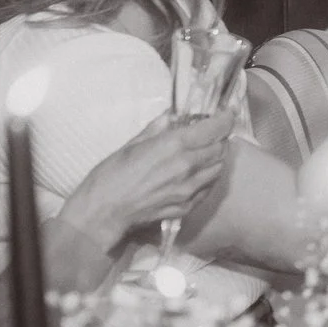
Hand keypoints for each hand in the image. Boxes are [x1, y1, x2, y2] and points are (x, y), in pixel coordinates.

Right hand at [56, 110, 235, 251]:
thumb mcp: (132, 144)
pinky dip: (208, 178)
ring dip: (216, 158)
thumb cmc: (110, 175)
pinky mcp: (186, 207)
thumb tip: (171, 116)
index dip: (225, 118)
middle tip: (211, 134)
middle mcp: (187, 166)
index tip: (225, 114)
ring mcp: (189, 190)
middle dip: (219, 138)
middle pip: (221, 148)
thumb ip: (157, 128)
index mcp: (174, 145)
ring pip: (218, 169)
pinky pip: (208, 189)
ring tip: (204, 153)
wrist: (102, 212)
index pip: (216, 128)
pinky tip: (196, 174)